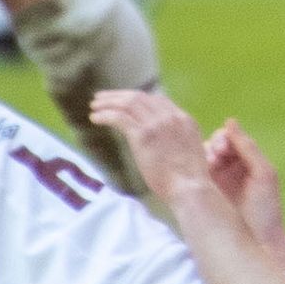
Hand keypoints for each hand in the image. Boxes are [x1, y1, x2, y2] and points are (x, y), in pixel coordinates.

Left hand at [87, 88, 208, 196]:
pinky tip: (95, 118)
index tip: (124, 102)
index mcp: (184, 119)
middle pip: (141, 97)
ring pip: (129, 103)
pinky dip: (105, 115)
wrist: (190, 187)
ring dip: (109, 102)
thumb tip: (162, 141)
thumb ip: (177, 139)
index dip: (139, 98)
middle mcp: (170, 116)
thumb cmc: (189, 179)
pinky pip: (120, 117)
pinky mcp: (143, 135)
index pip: (158, 100)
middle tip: (102, 98)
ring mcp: (157, 124)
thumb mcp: (189, 149)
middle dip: (119, 95)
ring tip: (95, 106)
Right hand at [204, 119, 284, 252]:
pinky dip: (192, 171)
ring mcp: (215, 181)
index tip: (223, 148)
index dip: (223, 139)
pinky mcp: (204, 194)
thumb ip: (249, 148)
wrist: (259, 242)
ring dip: (202, 158)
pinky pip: (194, 176)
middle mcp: (229, 168)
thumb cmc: (265, 208)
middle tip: (215, 158)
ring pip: (200, 159)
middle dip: (212, 147)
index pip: (228, 138)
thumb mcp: (263, 174)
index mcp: (245, 160)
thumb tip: (230, 122)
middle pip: (212, 146)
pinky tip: (196, 174)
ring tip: (209, 167)